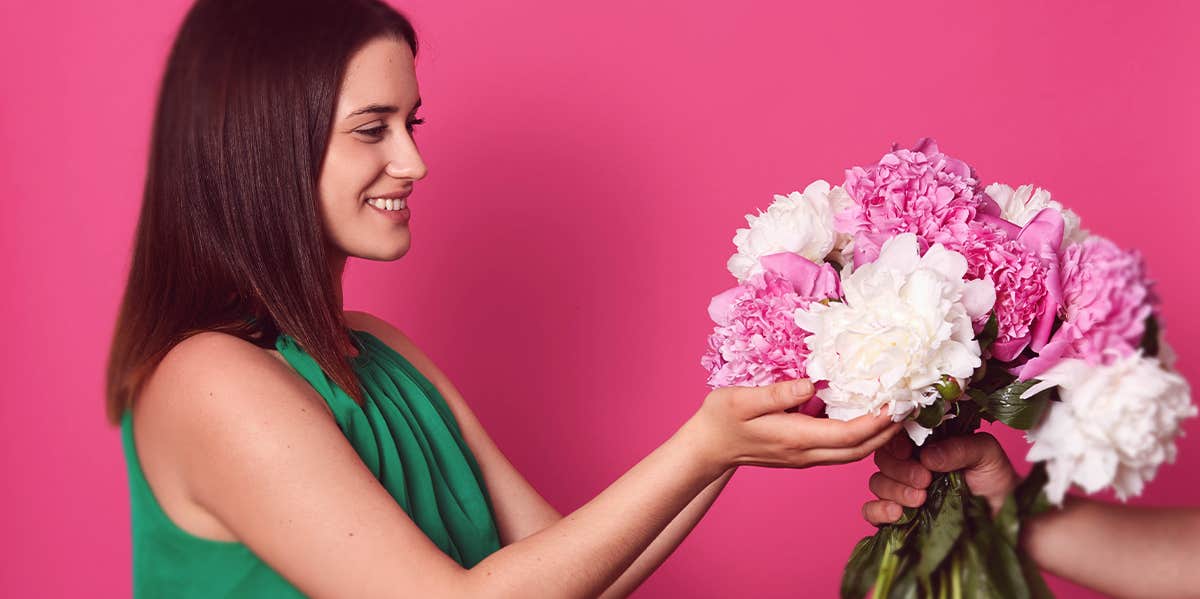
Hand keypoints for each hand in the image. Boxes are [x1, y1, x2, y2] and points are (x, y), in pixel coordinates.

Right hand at [686, 379, 902, 475]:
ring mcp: (804, 457)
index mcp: (795, 438)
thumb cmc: (720, 419)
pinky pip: (840, 450)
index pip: (848, 435)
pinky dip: (860, 436)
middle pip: (859, 449)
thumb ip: (777, 393)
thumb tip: (809, 383)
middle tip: (908, 406)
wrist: (707, 448)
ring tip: (893, 411)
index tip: (898, 403)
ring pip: (852, 453)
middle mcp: (805, 453)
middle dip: (888, 432)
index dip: (877, 421)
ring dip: (877, 436)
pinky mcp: (801, 454)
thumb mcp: (741, 399)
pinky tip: (864, 417)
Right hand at [861, 432, 1020, 524]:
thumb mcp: (986, 454)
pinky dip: (878, 511)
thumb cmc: (994, 479)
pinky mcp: (897, 517)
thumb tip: (927, 455)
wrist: (1003, 515)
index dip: (896, 443)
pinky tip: (896, 514)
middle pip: (882, 460)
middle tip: (924, 480)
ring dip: (893, 491)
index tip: (909, 452)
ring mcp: (901, 490)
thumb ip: (960, 448)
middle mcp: (908, 464)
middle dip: (900, 470)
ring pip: (877, 483)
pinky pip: (871, 512)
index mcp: (924, 443)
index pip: (895, 436)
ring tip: (919, 500)